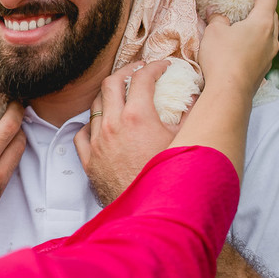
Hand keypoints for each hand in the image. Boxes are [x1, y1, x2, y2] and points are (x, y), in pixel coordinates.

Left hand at [74, 60, 180, 205]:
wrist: (153, 212)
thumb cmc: (171, 178)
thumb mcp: (186, 142)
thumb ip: (192, 115)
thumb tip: (196, 97)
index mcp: (138, 117)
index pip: (142, 78)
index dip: (154, 66)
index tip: (163, 66)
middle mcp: (112, 125)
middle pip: (111, 83)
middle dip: (126, 71)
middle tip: (139, 71)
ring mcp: (98, 143)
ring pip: (95, 106)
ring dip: (108, 95)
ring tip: (122, 95)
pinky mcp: (89, 161)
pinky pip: (82, 134)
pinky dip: (91, 125)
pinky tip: (100, 124)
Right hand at [197, 0, 278, 98]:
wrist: (229, 93)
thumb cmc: (222, 58)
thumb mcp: (214, 32)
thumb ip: (217, 18)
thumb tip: (215, 12)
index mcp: (262, 23)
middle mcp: (272, 38)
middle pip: (272, 15)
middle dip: (263, 5)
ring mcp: (269, 55)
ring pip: (268, 33)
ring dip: (259, 25)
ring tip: (245, 23)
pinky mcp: (263, 69)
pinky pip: (262, 48)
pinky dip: (255, 41)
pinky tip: (242, 45)